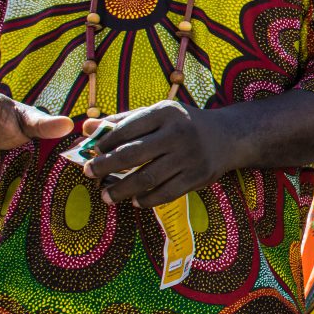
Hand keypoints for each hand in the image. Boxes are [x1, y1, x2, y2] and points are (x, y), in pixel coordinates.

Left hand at [82, 102, 228, 207]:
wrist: (227, 137)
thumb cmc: (183, 124)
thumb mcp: (157, 114)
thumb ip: (123, 121)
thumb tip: (86, 128)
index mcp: (166, 112)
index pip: (127, 128)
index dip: (105, 142)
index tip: (91, 153)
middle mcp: (179, 133)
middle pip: (133, 153)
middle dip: (105, 166)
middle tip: (89, 173)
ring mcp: (190, 156)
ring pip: (147, 178)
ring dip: (121, 189)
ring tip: (106, 196)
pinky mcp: (198, 176)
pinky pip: (166, 193)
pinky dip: (146, 200)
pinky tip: (134, 200)